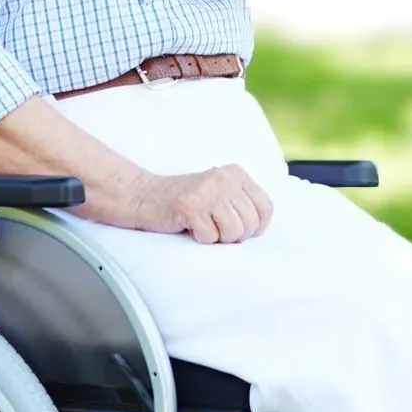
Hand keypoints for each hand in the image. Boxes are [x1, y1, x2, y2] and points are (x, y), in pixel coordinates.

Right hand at [129, 164, 272, 243]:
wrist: (145, 196)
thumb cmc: (188, 203)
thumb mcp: (222, 194)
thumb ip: (243, 204)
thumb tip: (260, 229)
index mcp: (236, 173)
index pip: (266, 209)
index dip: (255, 227)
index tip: (236, 226)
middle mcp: (224, 178)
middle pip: (250, 224)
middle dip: (234, 235)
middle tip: (213, 226)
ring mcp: (207, 191)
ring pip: (233, 232)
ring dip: (217, 237)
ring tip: (202, 225)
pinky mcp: (190, 206)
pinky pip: (210, 237)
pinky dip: (199, 238)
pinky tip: (189, 225)